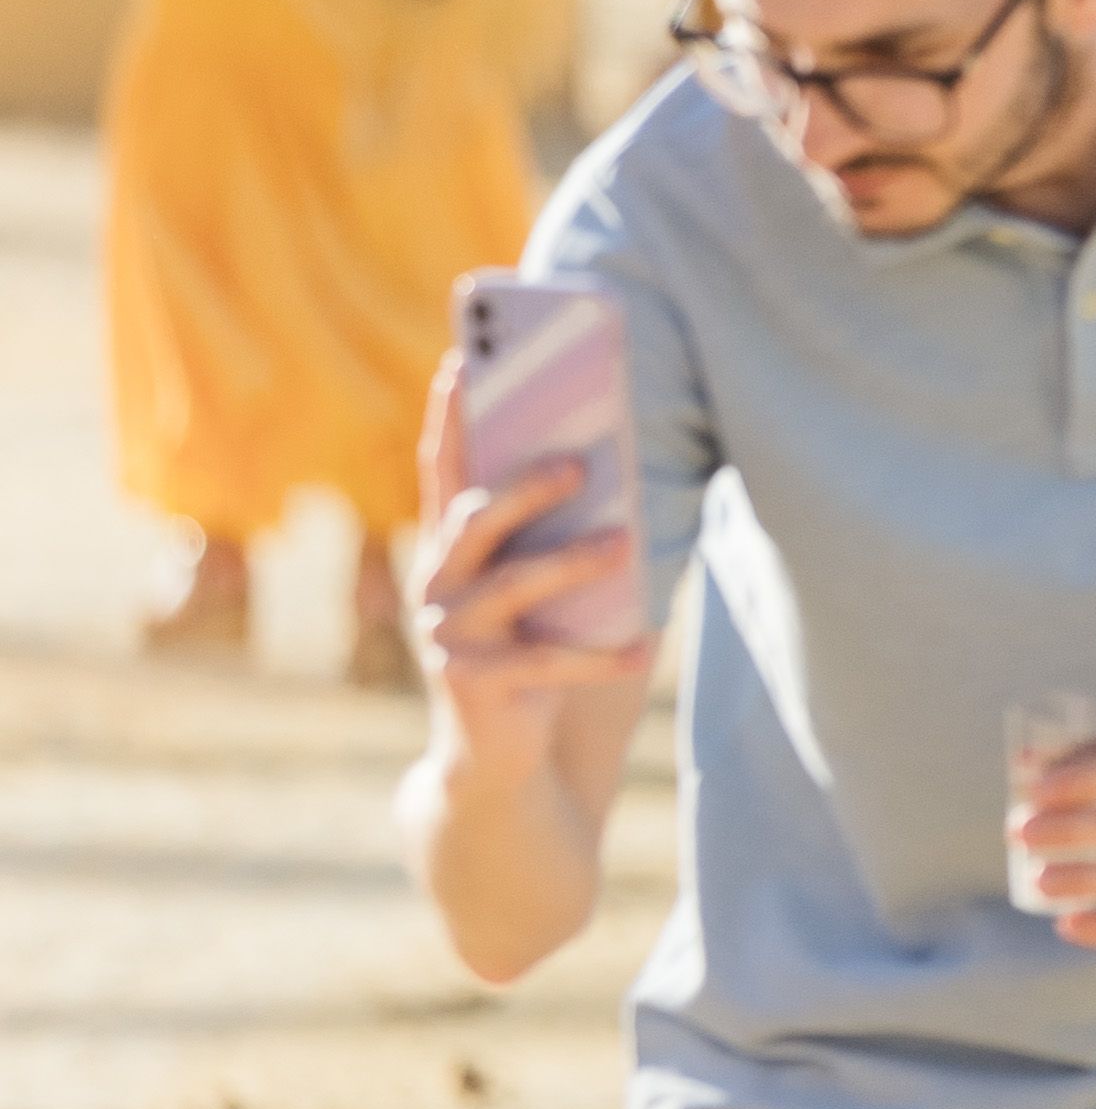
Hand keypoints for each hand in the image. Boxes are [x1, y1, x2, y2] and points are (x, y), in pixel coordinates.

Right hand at [407, 355, 655, 786]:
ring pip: (511, 586)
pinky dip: (601, 655)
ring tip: (623, 544)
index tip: (464, 358)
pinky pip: (548, 663)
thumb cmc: (527, 641)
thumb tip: (605, 460)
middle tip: (580, 462)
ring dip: (569, 563)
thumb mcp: (534, 580)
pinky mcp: (476, 683)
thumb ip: (547, 529)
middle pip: (473, 520)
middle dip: (523, 488)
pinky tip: (646, 648)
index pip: (443, 468)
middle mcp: (437, 584)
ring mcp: (450, 636)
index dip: (449, 415)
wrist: (494, 750)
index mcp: (448, 546)